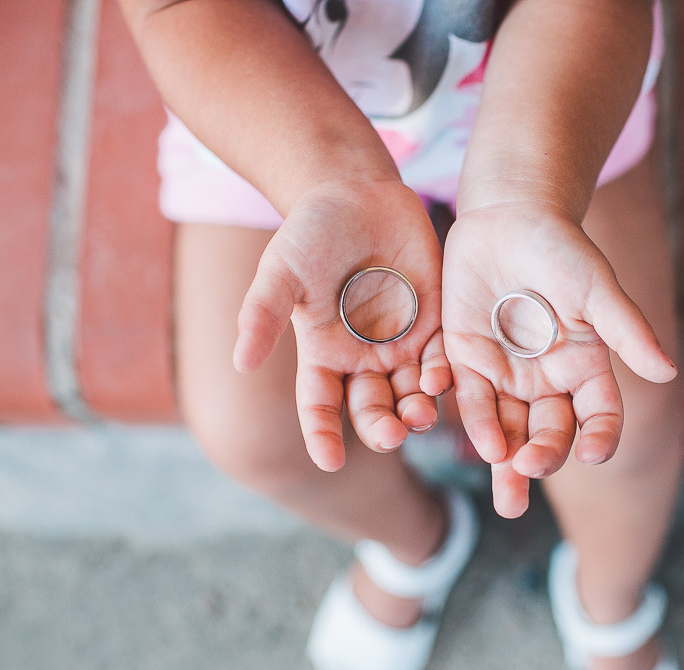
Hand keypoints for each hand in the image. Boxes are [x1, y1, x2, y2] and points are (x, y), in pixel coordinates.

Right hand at [233, 179, 450, 471]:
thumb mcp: (281, 270)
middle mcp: (362, 361)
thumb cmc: (310, 231)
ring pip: (410, 395)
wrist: (357, 194)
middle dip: (381, 427)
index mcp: (322, 357)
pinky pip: (441, 361)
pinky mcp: (434, 325)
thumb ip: (262, 314)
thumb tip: (240, 361)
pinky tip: (440, 381)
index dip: (323, 436)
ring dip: (416, 410)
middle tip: (390, 435)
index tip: (329, 460)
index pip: (320, 408)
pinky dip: (442, 375)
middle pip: (372, 409)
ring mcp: (401, 346)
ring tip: (420, 416)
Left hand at [442, 201, 676, 517]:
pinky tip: (482, 445)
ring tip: (508, 496)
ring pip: (507, 429)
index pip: (598, 415)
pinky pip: (469, 398)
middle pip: (548, 433)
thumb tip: (667, 372)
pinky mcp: (466, 360)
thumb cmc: (562, 248)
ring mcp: (505, 374)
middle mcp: (546, 380)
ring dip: (506, 462)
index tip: (592, 454)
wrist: (508, 215)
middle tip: (531, 474)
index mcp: (584, 368)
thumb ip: (627, 331)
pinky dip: (475, 421)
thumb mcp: (597, 289)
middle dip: (541, 458)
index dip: (598, 437)